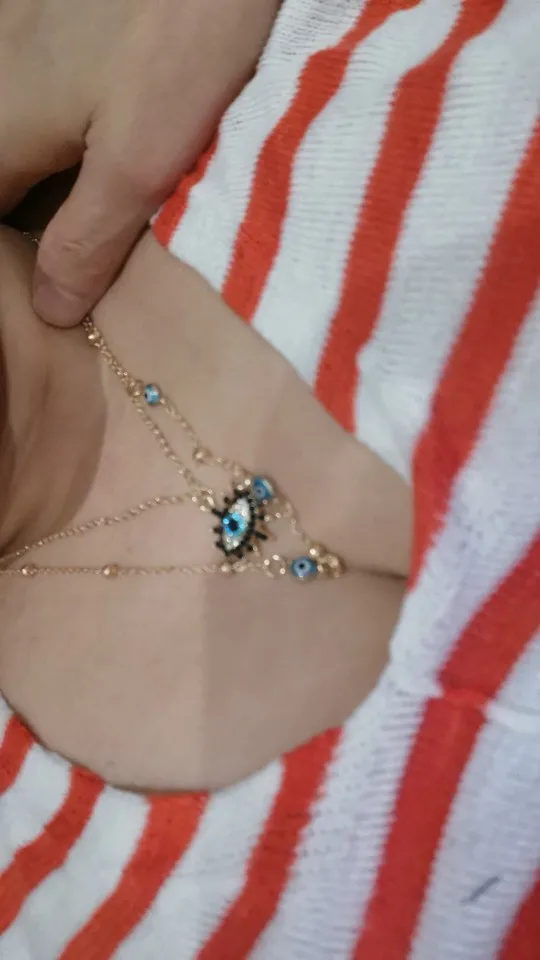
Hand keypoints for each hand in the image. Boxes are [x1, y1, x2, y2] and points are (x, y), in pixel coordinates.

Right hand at [0, 0, 279, 325]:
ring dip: (40, 174)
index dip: (19, 259)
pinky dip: (53, 128)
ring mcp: (10, 33)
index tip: (59, 281)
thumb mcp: (140, 164)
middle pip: (2, 170)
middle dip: (28, 216)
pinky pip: (28, 86)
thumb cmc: (183, 42)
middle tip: (83, 250)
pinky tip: (95, 129)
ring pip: (14, 128)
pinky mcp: (38, 12)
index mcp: (0, 124)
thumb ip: (87, 241)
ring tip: (92, 199)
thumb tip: (49, 309)